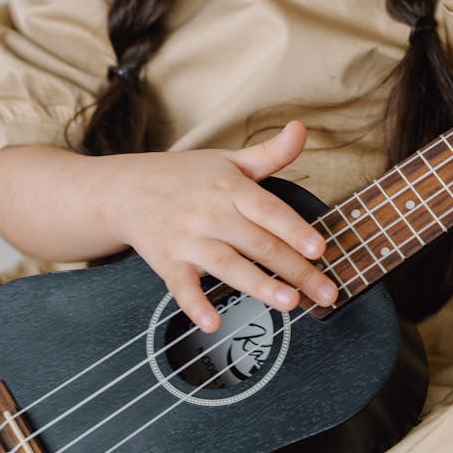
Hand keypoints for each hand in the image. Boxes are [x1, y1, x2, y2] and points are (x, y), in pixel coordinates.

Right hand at [107, 121, 336, 331]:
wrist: (126, 188)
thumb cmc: (186, 176)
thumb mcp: (229, 160)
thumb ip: (270, 152)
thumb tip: (301, 128)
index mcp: (230, 187)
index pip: (269, 210)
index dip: (295, 230)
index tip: (319, 248)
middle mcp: (210, 213)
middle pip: (259, 244)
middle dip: (296, 271)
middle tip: (326, 292)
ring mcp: (188, 240)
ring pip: (229, 266)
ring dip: (260, 286)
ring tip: (290, 303)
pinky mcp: (167, 263)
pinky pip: (182, 288)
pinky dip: (196, 306)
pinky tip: (213, 324)